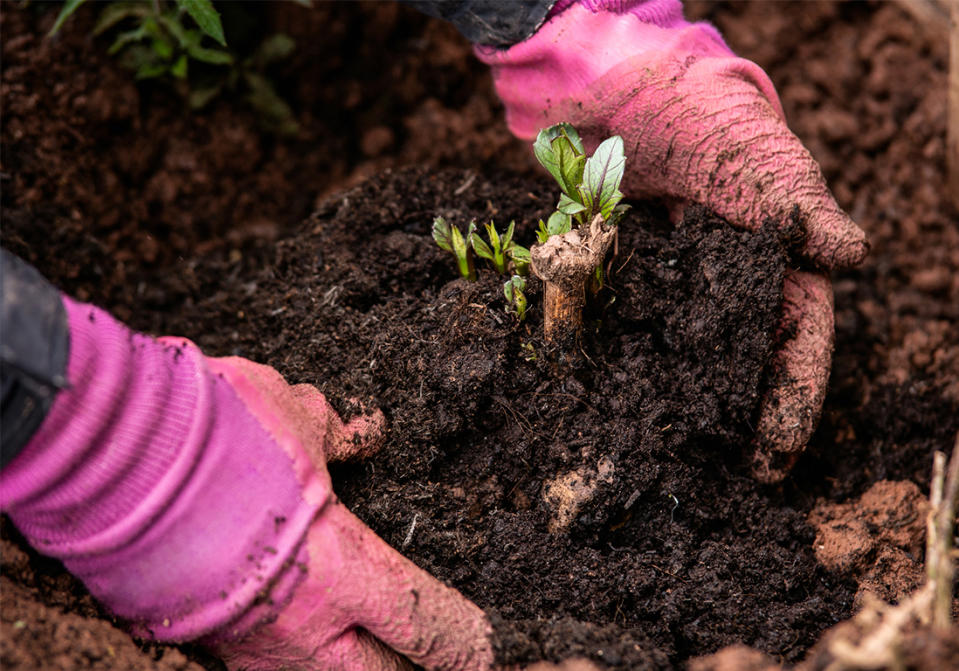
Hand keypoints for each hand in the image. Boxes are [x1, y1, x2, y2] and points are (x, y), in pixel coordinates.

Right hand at [200, 356, 494, 670]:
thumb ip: (338, 434)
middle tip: (425, 646)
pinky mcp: (202, 645)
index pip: (428, 626)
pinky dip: (298, 655)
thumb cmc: (211, 431)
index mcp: (342, 567)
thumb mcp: (294, 415)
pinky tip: (305, 627)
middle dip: (413, 670)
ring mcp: (248, 646)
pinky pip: (268, 668)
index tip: (489, 646)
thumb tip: (367, 431)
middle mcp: (302, 624)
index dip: (468, 642)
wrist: (107, 457)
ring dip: (353, 665)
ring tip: (366, 638)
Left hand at [476, 0, 866, 477]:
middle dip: (728, 425)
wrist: (624, 90)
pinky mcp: (612, 280)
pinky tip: (592, 400)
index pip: (795, 343)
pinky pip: (609, 330)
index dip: (789, 403)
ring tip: (653, 460)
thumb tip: (852, 255)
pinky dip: (604, 364)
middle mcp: (722, 287)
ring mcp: (665, 288)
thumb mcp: (756, 154)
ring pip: (673, 358)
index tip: (772, 460)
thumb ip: (794, 203)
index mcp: (774, 266)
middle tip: (711, 486)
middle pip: (734, 365)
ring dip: (667, 407)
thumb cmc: (706, 115)